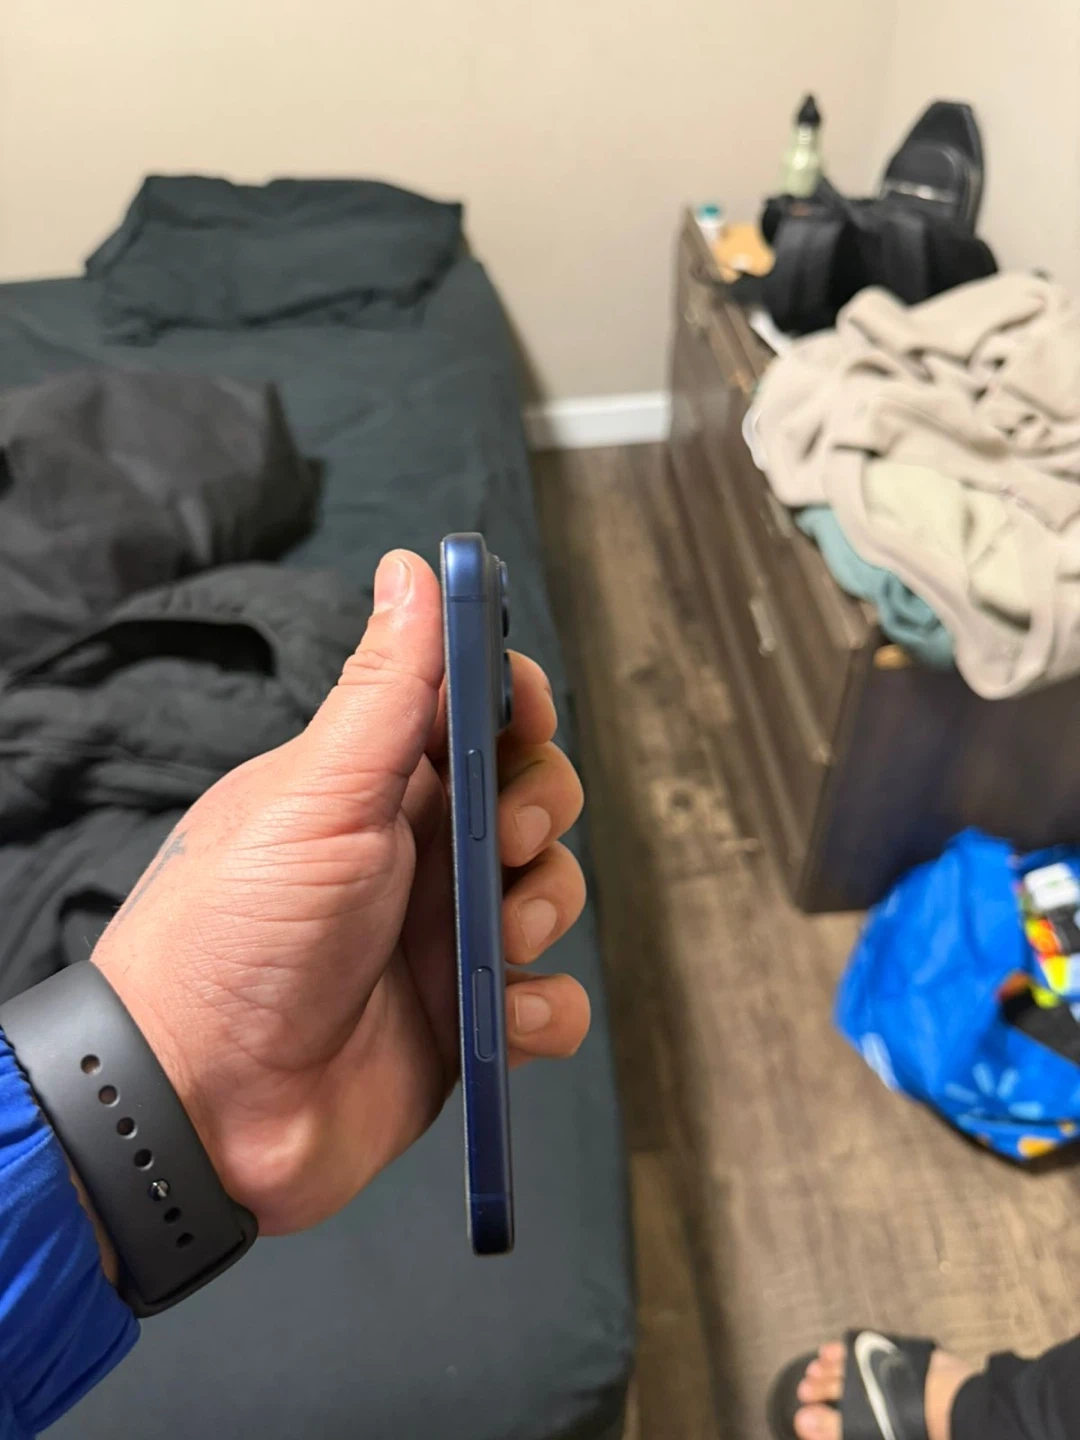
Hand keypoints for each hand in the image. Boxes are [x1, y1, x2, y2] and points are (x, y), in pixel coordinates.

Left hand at [91, 550, 589, 1234]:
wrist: (201, 1108)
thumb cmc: (234, 934)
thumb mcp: (317, 795)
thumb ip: (383, 689)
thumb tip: (410, 570)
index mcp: (376, 784)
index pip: (471, 711)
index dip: (513, 703)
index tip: (524, 714)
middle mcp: (417, 852)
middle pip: (531, 795)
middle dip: (542, 807)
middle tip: (507, 836)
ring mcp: (443, 936)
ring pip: (552, 891)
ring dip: (545, 907)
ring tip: (494, 939)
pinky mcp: (466, 1022)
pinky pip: (548, 1001)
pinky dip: (544, 1009)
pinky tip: (503, 1018)